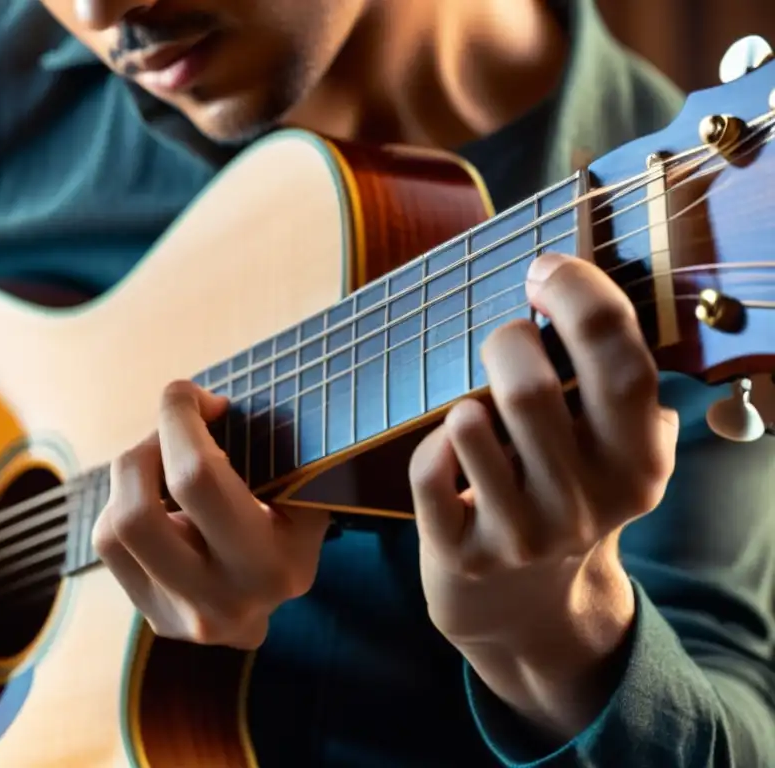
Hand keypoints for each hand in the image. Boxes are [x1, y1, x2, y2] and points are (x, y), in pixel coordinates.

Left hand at [93, 381, 329, 648]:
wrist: (277, 599)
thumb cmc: (289, 524)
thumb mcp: (301, 492)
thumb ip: (265, 450)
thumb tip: (200, 402)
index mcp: (272, 566)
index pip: (197, 479)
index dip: (178, 419)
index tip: (188, 395)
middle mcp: (226, 602)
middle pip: (138, 514)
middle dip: (145, 450)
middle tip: (170, 430)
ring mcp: (185, 618)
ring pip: (113, 531)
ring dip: (131, 479)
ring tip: (162, 462)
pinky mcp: (155, 619)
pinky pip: (109, 546)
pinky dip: (124, 506)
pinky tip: (157, 501)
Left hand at [409, 254, 678, 733]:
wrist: (529, 608)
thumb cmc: (565, 499)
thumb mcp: (613, 455)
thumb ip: (613, 391)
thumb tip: (575, 285)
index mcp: (636, 464)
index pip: (621, 365)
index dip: (581, 297)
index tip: (545, 269)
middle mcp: (587, 503)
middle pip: (532, 390)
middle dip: (507, 341)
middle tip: (503, 342)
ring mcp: (522, 535)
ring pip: (473, 426)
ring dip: (466, 397)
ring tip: (475, 407)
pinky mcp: (463, 555)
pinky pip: (430, 471)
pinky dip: (433, 442)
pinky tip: (449, 446)